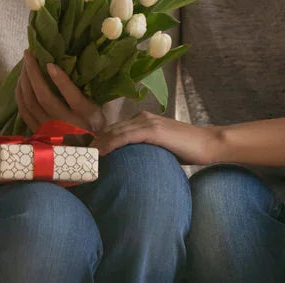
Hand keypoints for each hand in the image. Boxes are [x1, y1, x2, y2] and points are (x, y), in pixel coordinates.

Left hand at [16, 51, 106, 133]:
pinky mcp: (37, 132)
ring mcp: (48, 129)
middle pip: (43, 97)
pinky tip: (20, 82)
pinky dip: (19, 94)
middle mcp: (64, 124)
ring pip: (30, 102)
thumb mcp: (97, 110)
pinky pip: (24, 111)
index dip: (60, 80)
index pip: (72, 96)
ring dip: (24, 81)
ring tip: (24, 64)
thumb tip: (63, 71)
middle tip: (29, 53)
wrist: (84, 152)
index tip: (50, 63)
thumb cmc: (93, 126)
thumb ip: (87, 93)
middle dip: (33, 73)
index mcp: (84, 117)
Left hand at [93, 111, 222, 165]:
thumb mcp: (160, 149)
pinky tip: (99, 154)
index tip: (82, 156)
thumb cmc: (186, 150)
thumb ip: (143, 151)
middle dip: (90, 144)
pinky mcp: (153, 130)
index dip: (96, 142)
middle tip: (75, 159)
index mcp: (141, 120)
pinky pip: (125, 136)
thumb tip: (129, 167)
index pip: (112, 130)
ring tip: (81, 159)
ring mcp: (147, 122)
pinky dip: (110, 144)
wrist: (208, 143)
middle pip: (108, 130)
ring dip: (95, 145)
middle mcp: (141, 117)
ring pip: (113, 132)